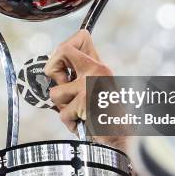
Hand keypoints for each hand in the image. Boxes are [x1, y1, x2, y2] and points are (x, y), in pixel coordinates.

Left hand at [44, 30, 125, 148]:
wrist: (122, 137)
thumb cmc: (106, 116)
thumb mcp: (96, 88)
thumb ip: (80, 75)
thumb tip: (53, 69)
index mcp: (100, 66)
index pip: (81, 37)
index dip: (63, 49)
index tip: (62, 66)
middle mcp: (97, 70)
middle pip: (62, 50)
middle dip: (52, 70)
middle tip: (61, 86)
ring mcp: (90, 85)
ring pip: (55, 92)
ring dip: (63, 107)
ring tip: (79, 112)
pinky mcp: (85, 102)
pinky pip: (62, 113)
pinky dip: (70, 123)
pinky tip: (84, 123)